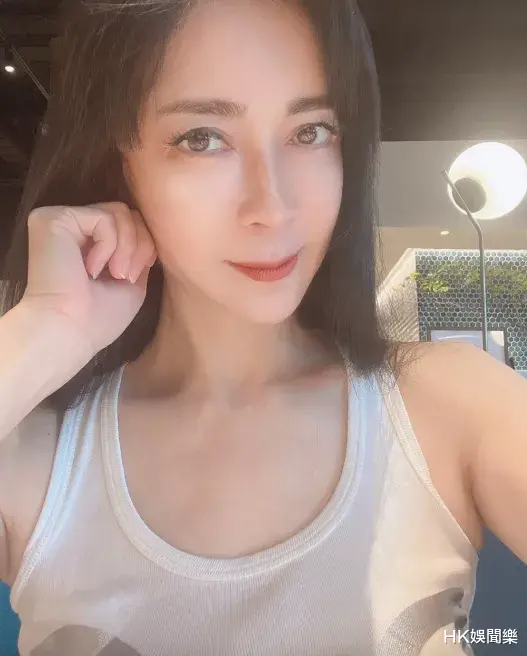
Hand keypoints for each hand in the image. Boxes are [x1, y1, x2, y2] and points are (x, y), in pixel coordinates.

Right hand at [21, 202, 157, 358]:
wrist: (69, 330)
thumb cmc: (99, 318)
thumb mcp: (131, 282)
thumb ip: (138, 253)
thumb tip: (149, 234)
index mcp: (89, 242)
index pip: (129, 222)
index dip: (144, 244)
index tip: (135, 275)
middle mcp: (74, 227)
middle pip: (127, 213)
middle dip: (139, 244)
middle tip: (125, 276)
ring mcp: (62, 220)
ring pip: (119, 212)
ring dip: (128, 246)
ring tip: (115, 274)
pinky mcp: (54, 218)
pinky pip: (103, 217)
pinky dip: (110, 245)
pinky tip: (92, 269)